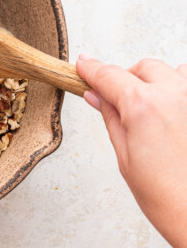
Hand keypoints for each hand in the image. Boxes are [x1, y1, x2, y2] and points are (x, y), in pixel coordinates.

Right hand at [77, 55, 186, 246]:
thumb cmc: (167, 197)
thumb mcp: (124, 155)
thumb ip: (111, 117)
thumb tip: (97, 96)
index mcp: (144, 106)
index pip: (108, 75)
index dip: (91, 69)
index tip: (84, 64)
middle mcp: (174, 95)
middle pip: (142, 67)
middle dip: (125, 78)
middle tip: (113, 98)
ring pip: (170, 71)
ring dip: (155, 81)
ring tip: (147, 106)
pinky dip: (178, 89)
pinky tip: (172, 109)